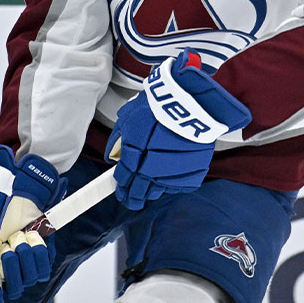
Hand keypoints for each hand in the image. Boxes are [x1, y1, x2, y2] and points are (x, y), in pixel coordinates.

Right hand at [0, 146, 64, 301]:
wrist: (20, 180)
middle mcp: (2, 263)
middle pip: (10, 289)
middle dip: (11, 270)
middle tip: (8, 248)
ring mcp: (22, 259)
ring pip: (27, 279)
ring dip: (25, 259)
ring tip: (20, 238)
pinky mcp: (39, 252)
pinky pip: (43, 267)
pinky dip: (39, 255)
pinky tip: (33, 239)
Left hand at [105, 49, 250, 209]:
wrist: (189, 104)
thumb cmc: (157, 108)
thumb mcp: (128, 119)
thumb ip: (118, 141)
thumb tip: (112, 154)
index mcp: (133, 160)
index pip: (123, 181)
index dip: (120, 188)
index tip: (120, 190)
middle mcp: (151, 172)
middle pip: (138, 193)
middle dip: (133, 198)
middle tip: (131, 200)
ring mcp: (172, 175)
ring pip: (158, 192)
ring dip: (152, 190)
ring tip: (151, 187)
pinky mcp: (191, 174)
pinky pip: (178, 186)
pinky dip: (173, 182)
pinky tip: (171, 175)